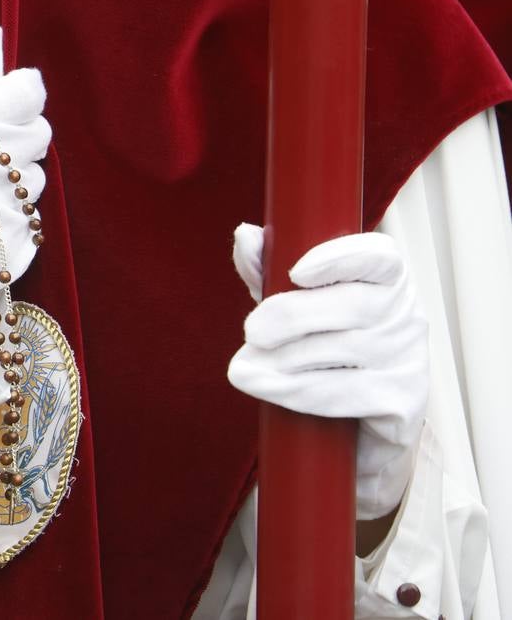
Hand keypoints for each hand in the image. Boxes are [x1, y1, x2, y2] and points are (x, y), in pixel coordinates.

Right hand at [0, 27, 50, 308]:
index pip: (30, 92)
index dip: (17, 101)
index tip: (0, 112)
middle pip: (39, 134)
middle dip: (16, 143)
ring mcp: (8, 211)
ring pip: (36, 180)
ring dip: (13, 185)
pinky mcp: (18, 247)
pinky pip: (33, 220)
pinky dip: (10, 221)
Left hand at [227, 224, 426, 519]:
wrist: (358, 418)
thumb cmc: (324, 343)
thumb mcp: (294, 300)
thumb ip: (268, 267)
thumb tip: (245, 236)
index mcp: (384, 276)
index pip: (377, 256)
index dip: (338, 258)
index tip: (295, 271)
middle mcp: (405, 313)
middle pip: (351, 306)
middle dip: (291, 316)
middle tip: (251, 332)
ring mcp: (409, 357)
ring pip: (342, 351)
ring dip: (284, 361)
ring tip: (243, 368)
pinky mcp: (403, 401)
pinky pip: (344, 393)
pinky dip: (295, 391)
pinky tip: (263, 387)